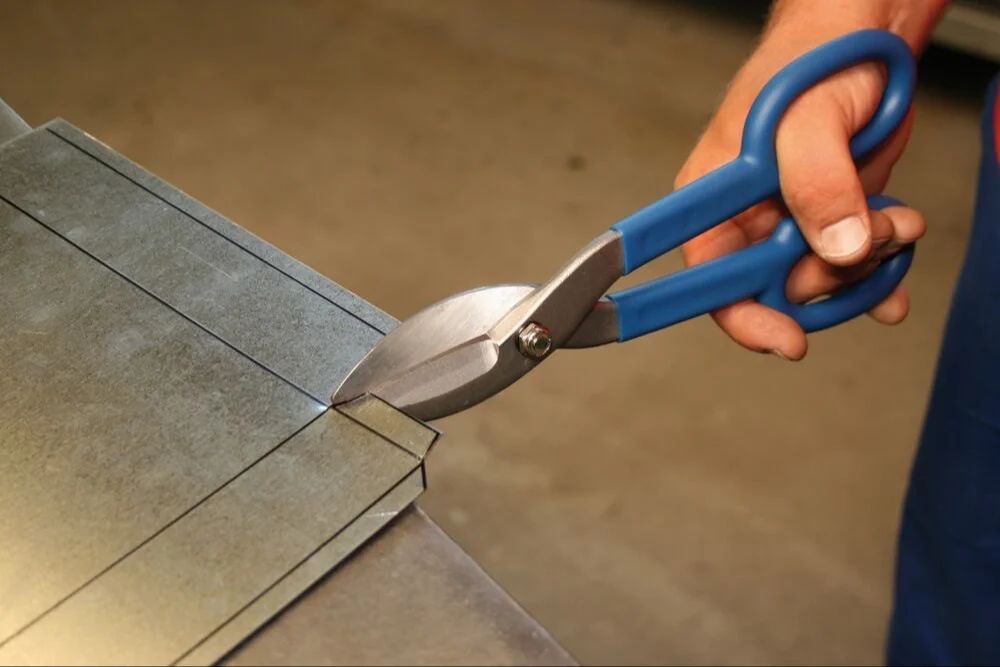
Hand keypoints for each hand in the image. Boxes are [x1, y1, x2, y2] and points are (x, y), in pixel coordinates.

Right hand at [678, 2, 944, 359]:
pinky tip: (895, 276)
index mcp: (713, 196)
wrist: (866, 38)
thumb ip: (816, 181)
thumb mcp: (807, 116)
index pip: (709, 276)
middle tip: (865, 240)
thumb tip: (837, 249)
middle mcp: (748, 216)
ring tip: (895, 222)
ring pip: (823, 282)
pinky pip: (853, 271)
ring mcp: (792, 220)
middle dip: (826, 279)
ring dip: (867, 266)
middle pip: (775, 289)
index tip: (784, 338)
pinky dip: (881, 278)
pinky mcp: (834, 218)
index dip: (741, 315)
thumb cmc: (815, 60)